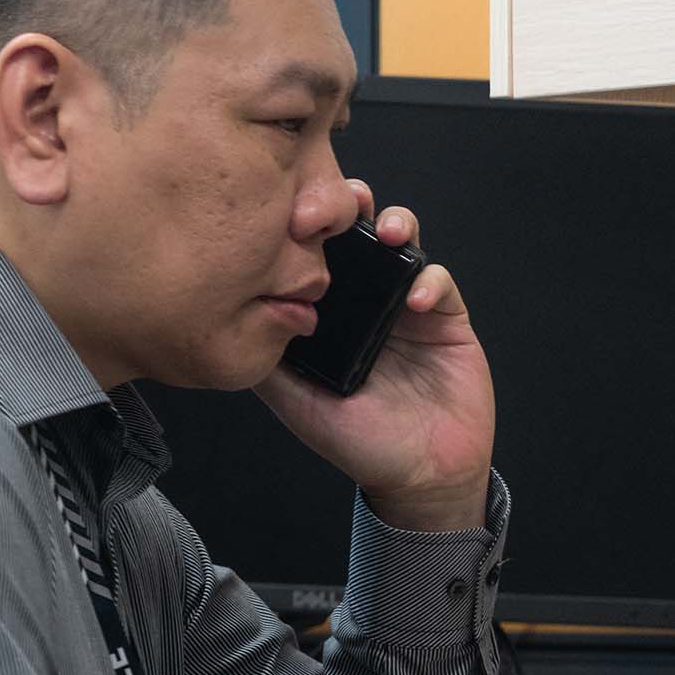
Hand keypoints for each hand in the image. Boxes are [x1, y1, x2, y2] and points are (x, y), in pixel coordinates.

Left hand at [254, 182, 496, 531]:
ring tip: (385, 231)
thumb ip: (267, 359)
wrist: (420, 476)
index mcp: (328, 314)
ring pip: (401, 243)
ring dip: (395, 225)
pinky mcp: (446, 318)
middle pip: (357, 233)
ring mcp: (406, 306)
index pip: (314, 253)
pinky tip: (414, 300)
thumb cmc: (357, 443)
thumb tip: (227, 318)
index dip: (304, 225)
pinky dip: (427, 280)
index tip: (291, 212)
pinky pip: (438, 281)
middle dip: (350, 205)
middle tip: (342, 198)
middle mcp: (364, 301)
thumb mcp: (297, 401)